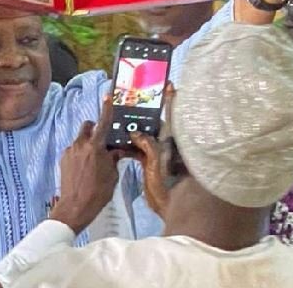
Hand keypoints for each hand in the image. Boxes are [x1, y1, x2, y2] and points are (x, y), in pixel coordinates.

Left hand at [49, 96, 120, 233]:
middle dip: (94, 129)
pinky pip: (74, 150)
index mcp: (95, 147)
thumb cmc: (98, 192)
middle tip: (102, 142)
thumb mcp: (112, 175)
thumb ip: (113, 159)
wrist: (75, 207)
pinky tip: (85, 169)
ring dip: (88, 144)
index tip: (108, 97)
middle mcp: (80, 145)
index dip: (106, 109)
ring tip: (94, 161)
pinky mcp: (63, 159)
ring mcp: (69, 151)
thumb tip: (115, 151)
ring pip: (80, 140)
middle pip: (87, 127)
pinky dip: (80, 154)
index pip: (102, 123)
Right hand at [121, 84, 173, 216]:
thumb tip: (136, 134)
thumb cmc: (170, 184)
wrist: (173, 208)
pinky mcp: (151, 162)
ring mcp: (160, 152)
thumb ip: (148, 145)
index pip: (173, 114)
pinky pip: (140, 148)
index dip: (171, 98)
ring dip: (135, 129)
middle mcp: (168, 143)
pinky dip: (131, 144)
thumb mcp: (157, 162)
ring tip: (120, 120)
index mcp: (173, 139)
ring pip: (147, 135)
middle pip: (157, 122)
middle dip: (145, 112)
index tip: (168, 83)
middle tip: (132, 101)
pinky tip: (120, 142)